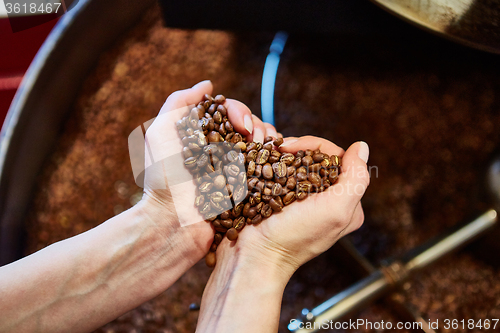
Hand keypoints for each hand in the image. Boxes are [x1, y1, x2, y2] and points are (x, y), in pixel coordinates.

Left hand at [134, 80, 260, 259]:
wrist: (174, 219)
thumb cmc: (163, 177)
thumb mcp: (161, 131)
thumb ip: (179, 102)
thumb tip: (208, 85)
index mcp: (203, 135)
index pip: (229, 112)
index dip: (239, 111)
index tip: (240, 123)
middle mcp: (221, 149)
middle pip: (249, 126)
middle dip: (256, 125)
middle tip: (253, 137)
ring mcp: (236, 168)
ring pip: (262, 144)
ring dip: (267, 139)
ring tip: (262, 148)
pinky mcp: (247, 188)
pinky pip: (267, 168)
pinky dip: (275, 158)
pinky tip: (276, 158)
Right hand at [213, 104, 369, 273]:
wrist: (253, 256)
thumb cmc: (293, 237)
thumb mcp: (335, 209)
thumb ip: (356, 178)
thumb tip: (361, 145)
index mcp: (346, 202)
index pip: (336, 158)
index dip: (315, 145)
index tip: (291, 148)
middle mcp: (326, 200)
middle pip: (316, 158)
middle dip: (298, 149)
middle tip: (279, 149)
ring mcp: (302, 200)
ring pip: (297, 163)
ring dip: (283, 156)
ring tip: (269, 156)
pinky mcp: (281, 200)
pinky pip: (281, 174)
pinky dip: (272, 166)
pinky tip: (264, 165)